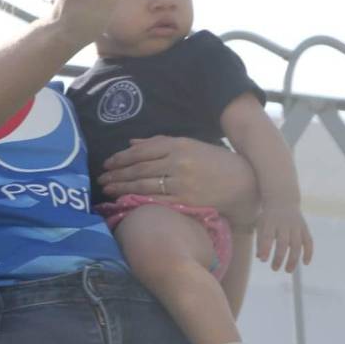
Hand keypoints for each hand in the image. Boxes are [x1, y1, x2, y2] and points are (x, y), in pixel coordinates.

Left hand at [97, 135, 259, 225]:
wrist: (243, 183)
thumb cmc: (215, 162)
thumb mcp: (190, 145)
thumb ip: (160, 143)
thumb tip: (132, 142)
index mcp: (179, 145)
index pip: (142, 151)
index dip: (121, 158)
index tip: (107, 163)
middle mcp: (178, 162)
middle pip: (139, 168)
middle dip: (117, 174)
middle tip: (101, 179)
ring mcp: (182, 182)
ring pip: (144, 184)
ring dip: (122, 187)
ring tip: (108, 190)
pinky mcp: (186, 200)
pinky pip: (157, 200)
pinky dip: (139, 200)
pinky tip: (126, 201)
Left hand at [256, 202, 313, 272]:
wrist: (283, 199)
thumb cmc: (268, 216)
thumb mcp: (260, 224)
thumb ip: (260, 240)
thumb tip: (260, 258)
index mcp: (270, 221)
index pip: (267, 236)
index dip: (266, 248)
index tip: (263, 260)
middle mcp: (284, 223)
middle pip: (283, 242)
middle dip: (279, 257)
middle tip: (274, 269)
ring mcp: (296, 225)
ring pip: (297, 244)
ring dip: (293, 259)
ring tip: (288, 270)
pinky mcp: (304, 228)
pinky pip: (309, 241)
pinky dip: (309, 252)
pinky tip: (306, 263)